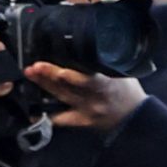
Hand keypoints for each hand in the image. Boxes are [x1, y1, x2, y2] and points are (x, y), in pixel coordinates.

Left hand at [23, 62, 147, 130]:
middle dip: (50, 75)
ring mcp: (87, 110)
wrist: (135, 116)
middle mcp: (95, 98)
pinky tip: (33, 111)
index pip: (89, 81)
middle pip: (69, 86)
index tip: (61, 71)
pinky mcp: (82, 120)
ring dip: (45, 85)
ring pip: (62, 96)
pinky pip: (62, 119)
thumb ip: (104, 62)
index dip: (73, 77)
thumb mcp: (122, 72)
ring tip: (32, 74)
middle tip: (35, 66)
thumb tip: (85, 46)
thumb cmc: (128, 90)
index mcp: (108, 85)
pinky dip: (47, 115)